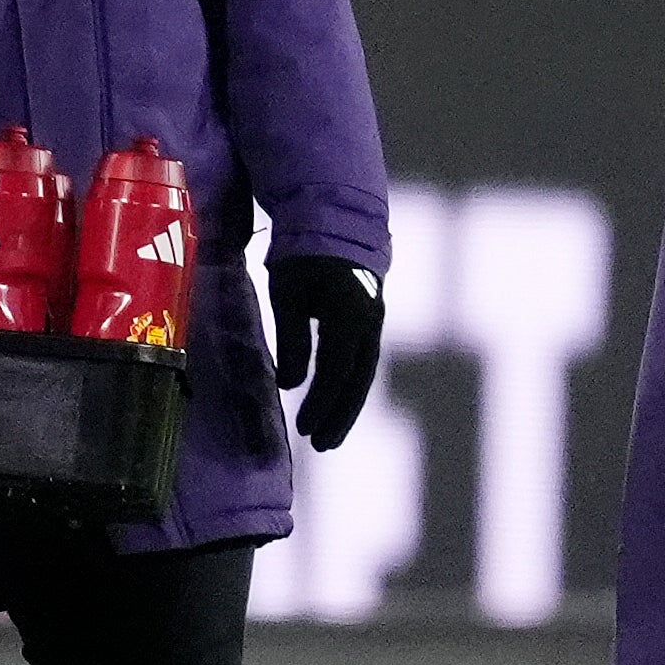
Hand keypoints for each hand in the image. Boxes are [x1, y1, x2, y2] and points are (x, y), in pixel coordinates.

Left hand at [267, 255, 384, 451]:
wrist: (336, 219)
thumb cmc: (303, 254)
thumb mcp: (289, 294)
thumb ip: (293, 340)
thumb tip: (291, 385)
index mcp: (349, 315)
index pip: (336, 370)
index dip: (321, 402)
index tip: (303, 428)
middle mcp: (370, 323)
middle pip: (358, 380)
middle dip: (340, 415)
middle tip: (322, 445)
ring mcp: (375, 321)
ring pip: (363, 373)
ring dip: (347, 405)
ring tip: (329, 435)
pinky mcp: (371, 320)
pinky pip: (363, 361)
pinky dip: (350, 386)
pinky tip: (336, 403)